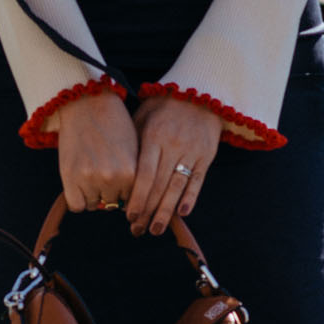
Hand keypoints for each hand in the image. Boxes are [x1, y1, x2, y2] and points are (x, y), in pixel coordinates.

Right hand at [55, 90, 138, 212]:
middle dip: (110, 192)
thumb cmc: (113, 124)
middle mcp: (112, 178)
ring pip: (94, 204)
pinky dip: (79, 200)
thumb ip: (133, 176)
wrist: (88, 103)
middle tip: (103, 173)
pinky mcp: (70, 176)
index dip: (125, 191)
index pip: (132, 200)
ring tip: (91, 173)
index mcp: (132, 172)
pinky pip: (77, 205)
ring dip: (93, 194)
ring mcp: (89, 178)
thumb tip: (130, 203)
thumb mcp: (133, 150)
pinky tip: (79, 186)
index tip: (120, 182)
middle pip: (113, 203)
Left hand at [128, 93, 221, 235]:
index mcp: (154, 136)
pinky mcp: (206, 156)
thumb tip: (117, 170)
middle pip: (159, 185)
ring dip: (166, 211)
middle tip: (137, 229)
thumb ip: (132, 141)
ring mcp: (192, 152)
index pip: (144, 173)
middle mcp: (173, 146)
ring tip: (156, 229)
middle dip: (147, 211)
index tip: (129, 215)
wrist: (200, 93)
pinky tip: (181, 214)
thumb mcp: (142, 116)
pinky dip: (190, 198)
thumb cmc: (164, 106)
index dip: (137, 197)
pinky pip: (197, 181)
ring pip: (177, 187)